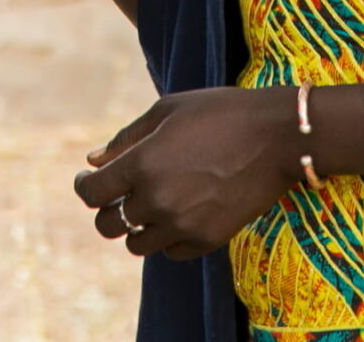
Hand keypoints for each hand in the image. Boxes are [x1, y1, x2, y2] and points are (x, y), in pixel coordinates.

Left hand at [72, 88, 298, 259]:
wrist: (278, 137)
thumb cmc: (221, 113)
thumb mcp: (167, 111)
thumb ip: (126, 138)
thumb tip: (93, 160)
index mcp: (142, 164)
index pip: (92, 193)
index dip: (84, 185)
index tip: (89, 178)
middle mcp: (157, 200)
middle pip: (107, 225)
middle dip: (107, 209)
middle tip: (119, 194)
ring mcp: (183, 224)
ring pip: (136, 244)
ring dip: (136, 226)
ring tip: (151, 204)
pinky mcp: (207, 240)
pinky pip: (170, 253)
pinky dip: (166, 238)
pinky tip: (177, 214)